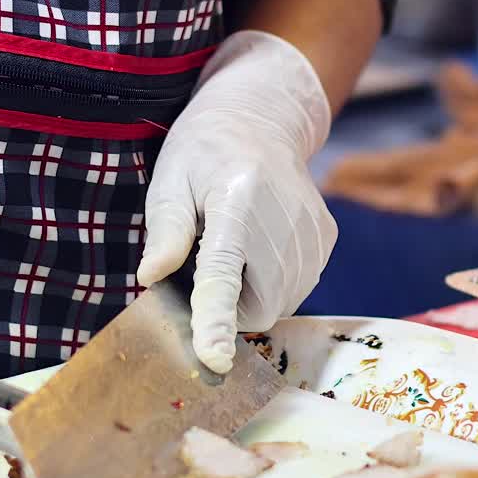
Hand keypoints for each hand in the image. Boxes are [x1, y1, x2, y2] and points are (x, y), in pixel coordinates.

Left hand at [137, 31, 337, 373]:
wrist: (261, 118)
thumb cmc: (204, 152)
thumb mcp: (170, 181)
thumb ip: (165, 232)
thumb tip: (150, 278)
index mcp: (235, 202)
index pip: (222, 274)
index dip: (215, 321)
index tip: (214, 360)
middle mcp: (283, 220)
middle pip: (257, 306)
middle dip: (230, 305)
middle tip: (209, 261)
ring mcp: (313, 232)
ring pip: (279, 304)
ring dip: (252, 292)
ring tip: (237, 244)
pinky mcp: (327, 238)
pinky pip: (297, 288)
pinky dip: (274, 280)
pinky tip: (262, 242)